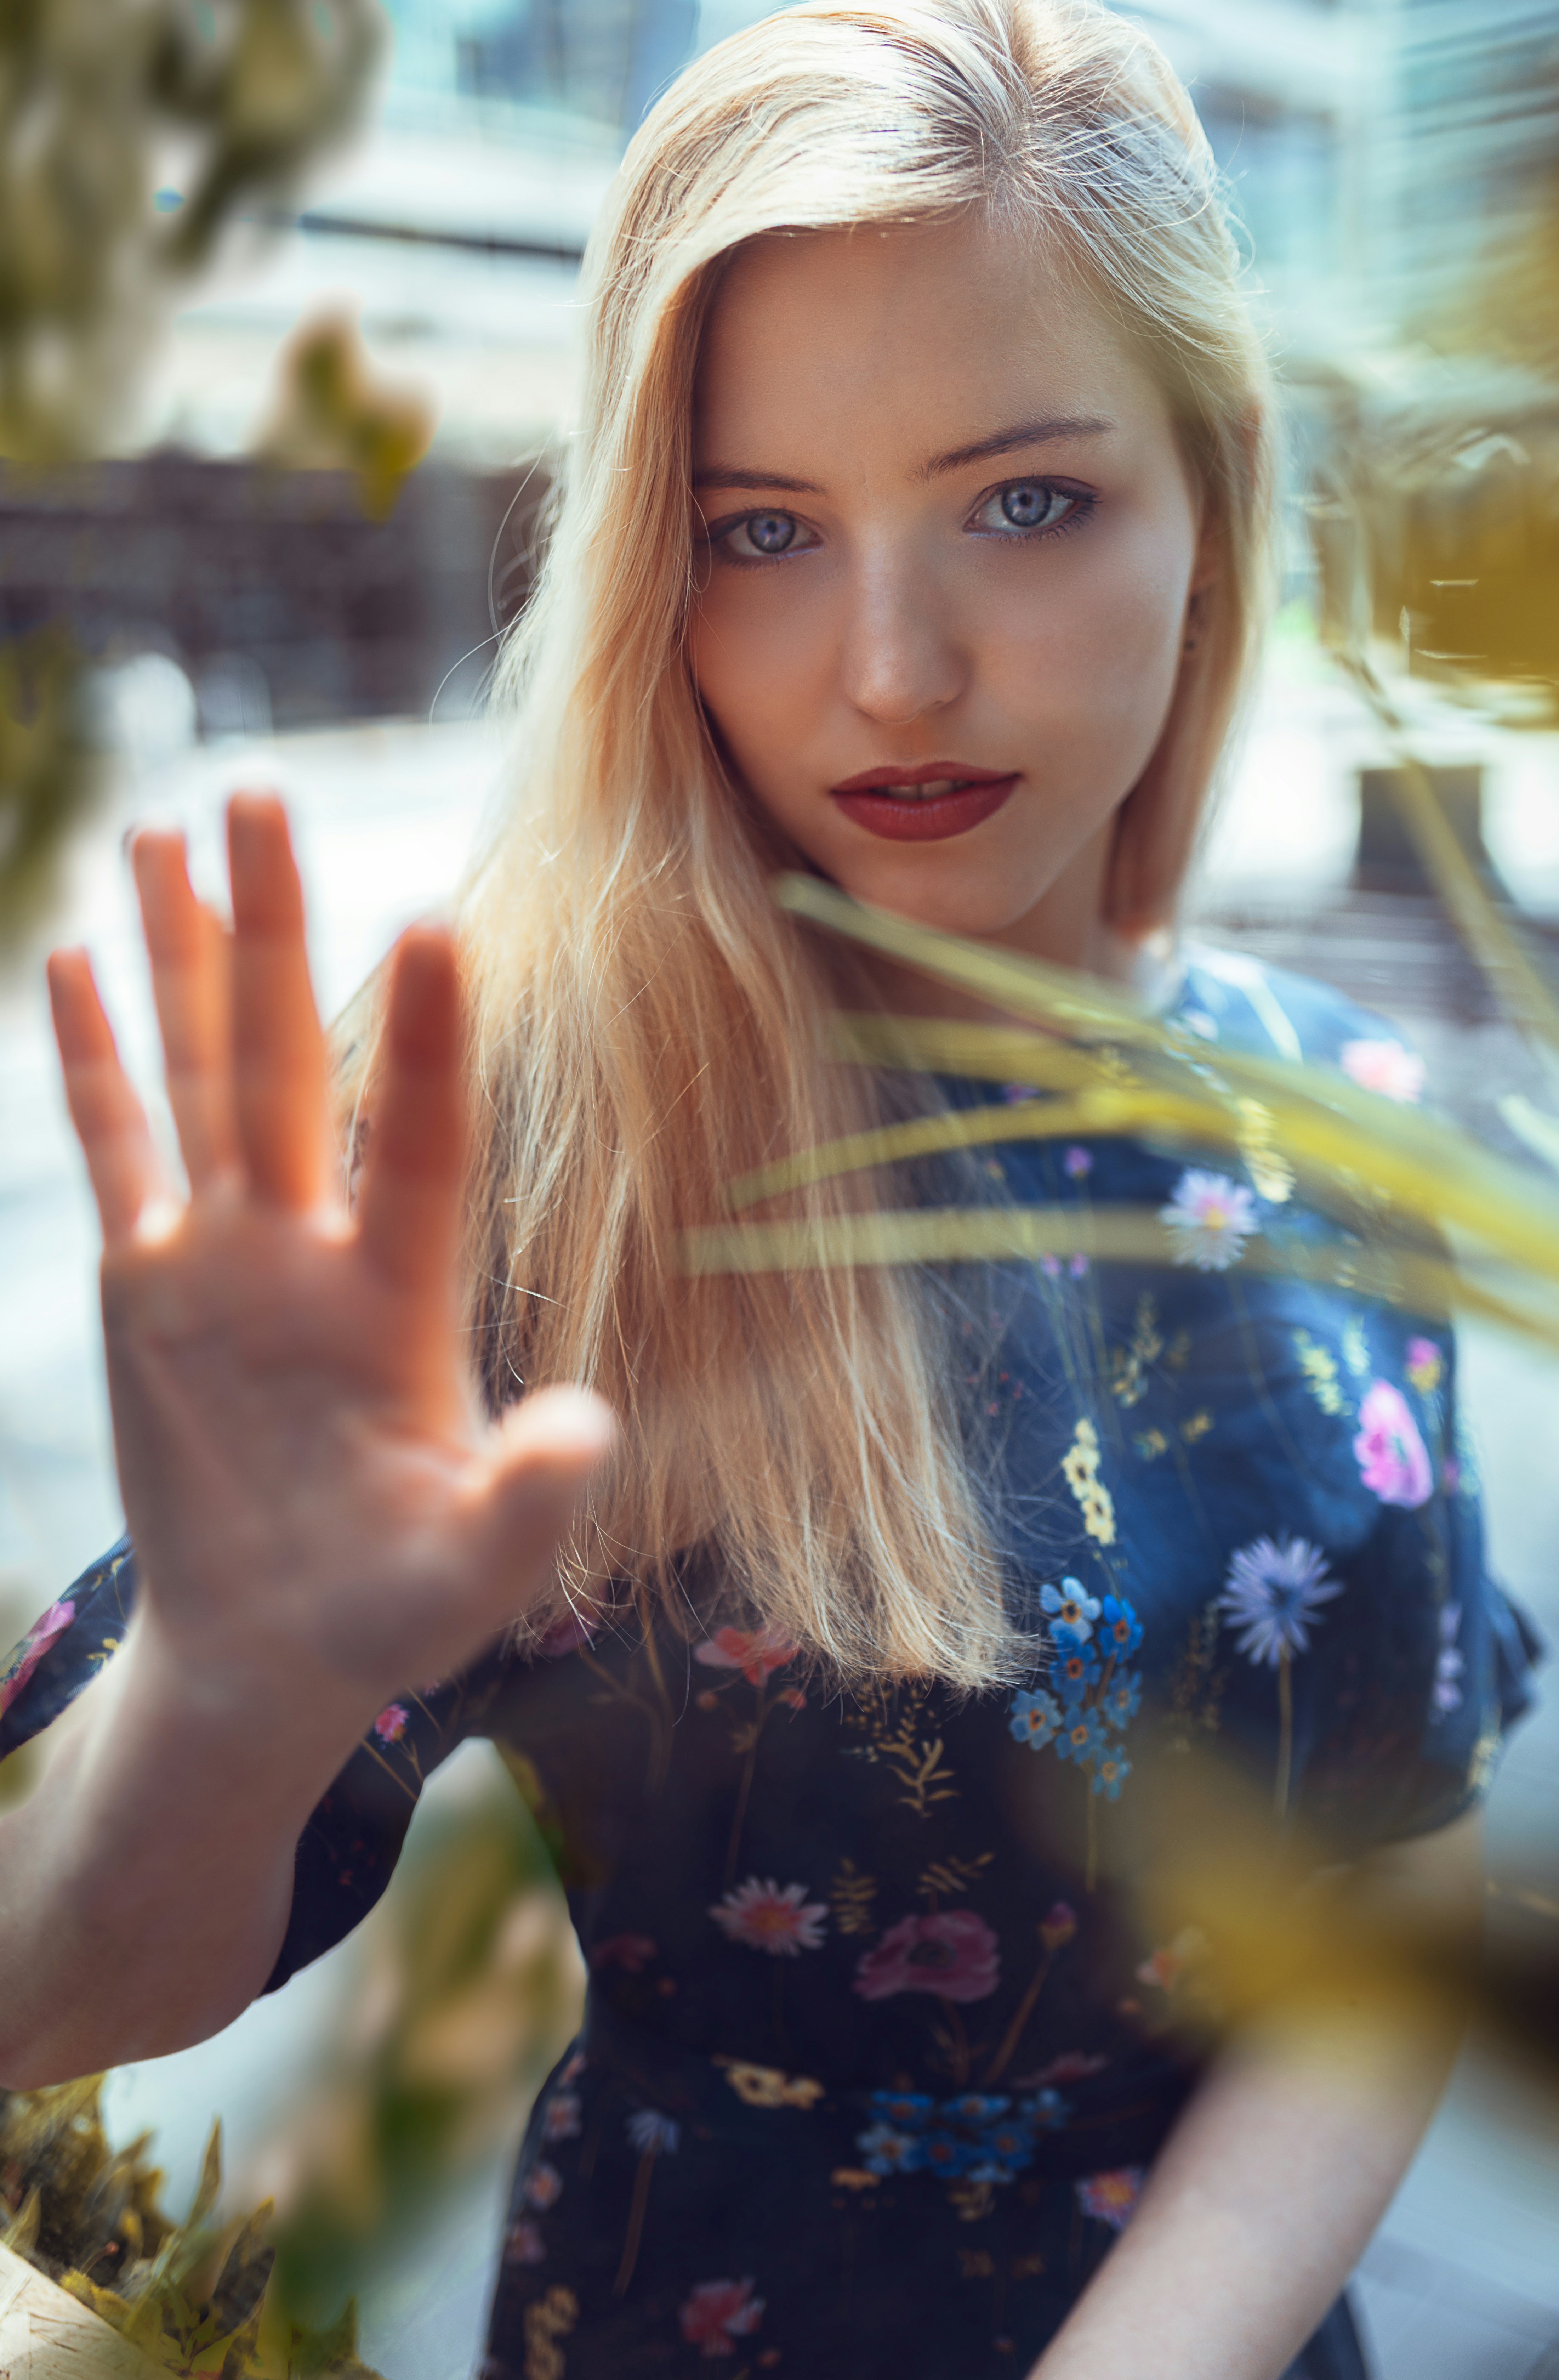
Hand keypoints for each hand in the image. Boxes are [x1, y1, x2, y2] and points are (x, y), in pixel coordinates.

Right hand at [47, 795, 611, 1731]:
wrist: (279, 1651)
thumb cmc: (391, 1615)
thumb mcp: (474, 1569)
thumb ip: (534, 1501)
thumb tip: (591, 1427)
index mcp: (398, 1297)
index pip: (419, 1136)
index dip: (426, 1037)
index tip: (434, 919)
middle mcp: (308, 1246)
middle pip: (289, 1057)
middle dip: (273, 927)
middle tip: (262, 789)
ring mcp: (222, 1256)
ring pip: (200, 1073)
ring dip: (183, 955)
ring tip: (169, 831)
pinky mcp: (147, 1287)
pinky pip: (115, 1148)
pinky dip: (93, 1059)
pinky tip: (76, 959)